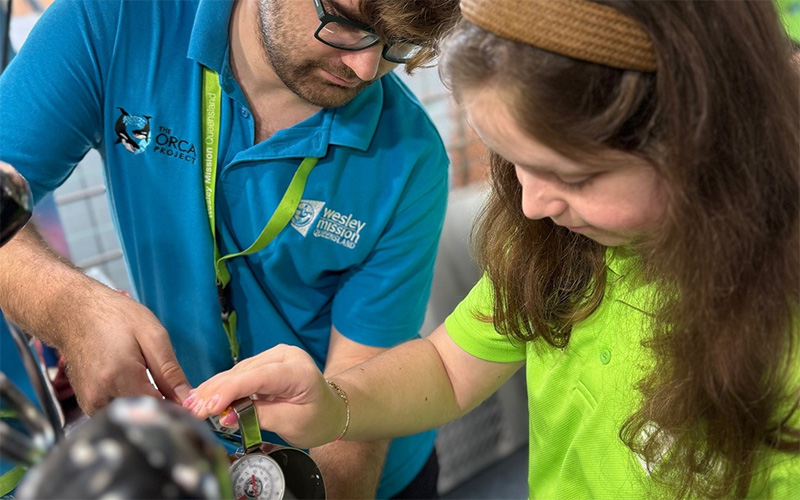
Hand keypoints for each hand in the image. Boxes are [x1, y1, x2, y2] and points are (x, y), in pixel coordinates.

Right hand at [59, 285, 190, 413]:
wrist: (76, 312)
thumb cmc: (114, 317)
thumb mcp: (153, 336)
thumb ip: (170, 372)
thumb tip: (188, 401)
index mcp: (119, 377)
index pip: (158, 410)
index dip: (177, 407)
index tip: (187, 400)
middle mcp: (100, 396)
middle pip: (143, 415)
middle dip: (162, 405)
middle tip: (168, 386)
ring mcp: (90, 402)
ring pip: (130, 415)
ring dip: (145, 404)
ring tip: (145, 378)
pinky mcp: (87, 404)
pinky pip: (117, 411)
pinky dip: (130, 401)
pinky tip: (131, 382)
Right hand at [183, 345, 343, 448]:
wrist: (331, 410)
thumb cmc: (316, 419)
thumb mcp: (291, 423)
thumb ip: (259, 417)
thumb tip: (226, 417)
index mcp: (299, 370)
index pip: (260, 377)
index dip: (232, 390)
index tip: (209, 405)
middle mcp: (285, 356)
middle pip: (244, 373)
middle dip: (215, 392)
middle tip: (191, 410)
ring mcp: (274, 356)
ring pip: (237, 372)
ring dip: (213, 390)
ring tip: (191, 406)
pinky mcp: (265, 363)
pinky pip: (240, 375)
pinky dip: (222, 388)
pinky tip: (203, 397)